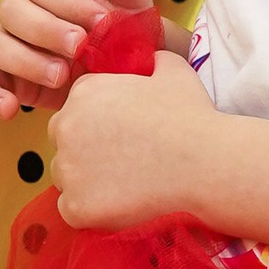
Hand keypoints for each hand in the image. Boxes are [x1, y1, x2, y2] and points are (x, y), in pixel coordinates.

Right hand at [0, 0, 161, 117]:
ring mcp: (11, 42)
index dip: (69, 4)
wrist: (128, 70)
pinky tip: (11, 110)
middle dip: (46, 31)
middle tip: (80, 49)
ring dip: (25, 61)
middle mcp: (24, 6)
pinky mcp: (8, 78)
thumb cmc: (125, 27)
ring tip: (62, 77)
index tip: (102, 23)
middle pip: (12, 10)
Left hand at [49, 55, 215, 230]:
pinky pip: (72, 209)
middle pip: (63, 141)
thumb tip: (148, 57)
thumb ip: (150, 59)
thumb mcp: (172, 70)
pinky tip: (120, 205)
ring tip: (124, 185)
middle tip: (121, 161)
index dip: (98, 124)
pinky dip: (91, 210)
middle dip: (84, 150)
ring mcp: (67, 168)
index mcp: (83, 92)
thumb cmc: (191, 116)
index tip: (122, 135)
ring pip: (65, 176)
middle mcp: (65, 126)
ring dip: (86, 181)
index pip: (75, 109)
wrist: (204, 163)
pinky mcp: (76, 205)